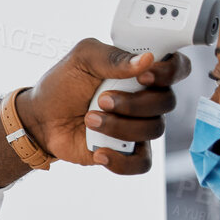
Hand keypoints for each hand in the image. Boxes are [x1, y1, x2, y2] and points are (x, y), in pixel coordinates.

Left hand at [17, 40, 189, 174]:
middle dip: (134, 103)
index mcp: (142, 70)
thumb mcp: (83, 58)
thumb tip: (146, 60)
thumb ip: (113, 56)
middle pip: (167, 102)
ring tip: (89, 119)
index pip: (177, 68)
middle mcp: (147, 98)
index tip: (144, 76)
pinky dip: (122, 161)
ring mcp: (139, 126)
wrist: (42, 118)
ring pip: (153, 130)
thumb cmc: (64, 83)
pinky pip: (142, 163)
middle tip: (102, 100)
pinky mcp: (127, 151)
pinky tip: (100, 152)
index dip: (169, 72)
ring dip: (120, 126)